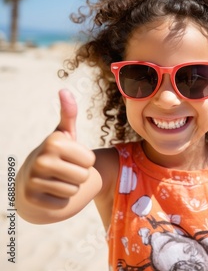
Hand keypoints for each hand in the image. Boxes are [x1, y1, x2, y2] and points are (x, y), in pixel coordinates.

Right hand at [22, 89, 95, 208]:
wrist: (30, 181)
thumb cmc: (55, 155)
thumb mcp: (64, 135)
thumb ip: (69, 114)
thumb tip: (64, 90)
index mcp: (54, 142)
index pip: (91, 160)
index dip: (85, 162)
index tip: (71, 158)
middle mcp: (41, 159)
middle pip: (83, 176)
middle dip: (79, 176)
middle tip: (65, 171)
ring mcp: (33, 180)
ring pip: (73, 191)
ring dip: (70, 188)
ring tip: (58, 181)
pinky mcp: (32, 200)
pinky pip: (62, 204)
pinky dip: (60, 201)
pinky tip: (50, 193)